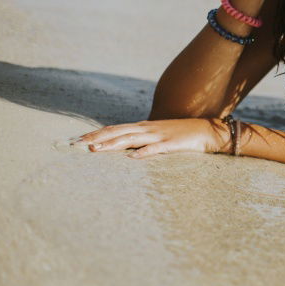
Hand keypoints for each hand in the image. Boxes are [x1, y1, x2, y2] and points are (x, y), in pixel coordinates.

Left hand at [74, 118, 228, 158]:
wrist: (208, 131)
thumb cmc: (183, 135)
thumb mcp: (159, 136)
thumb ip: (143, 140)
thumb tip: (125, 150)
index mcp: (144, 127)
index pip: (114, 129)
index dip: (95, 134)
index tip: (77, 140)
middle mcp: (148, 129)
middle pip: (117, 131)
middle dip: (95, 138)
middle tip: (75, 144)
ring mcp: (159, 135)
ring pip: (131, 139)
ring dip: (111, 144)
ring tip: (94, 150)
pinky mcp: (172, 144)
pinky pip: (155, 148)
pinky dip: (143, 152)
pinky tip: (131, 157)